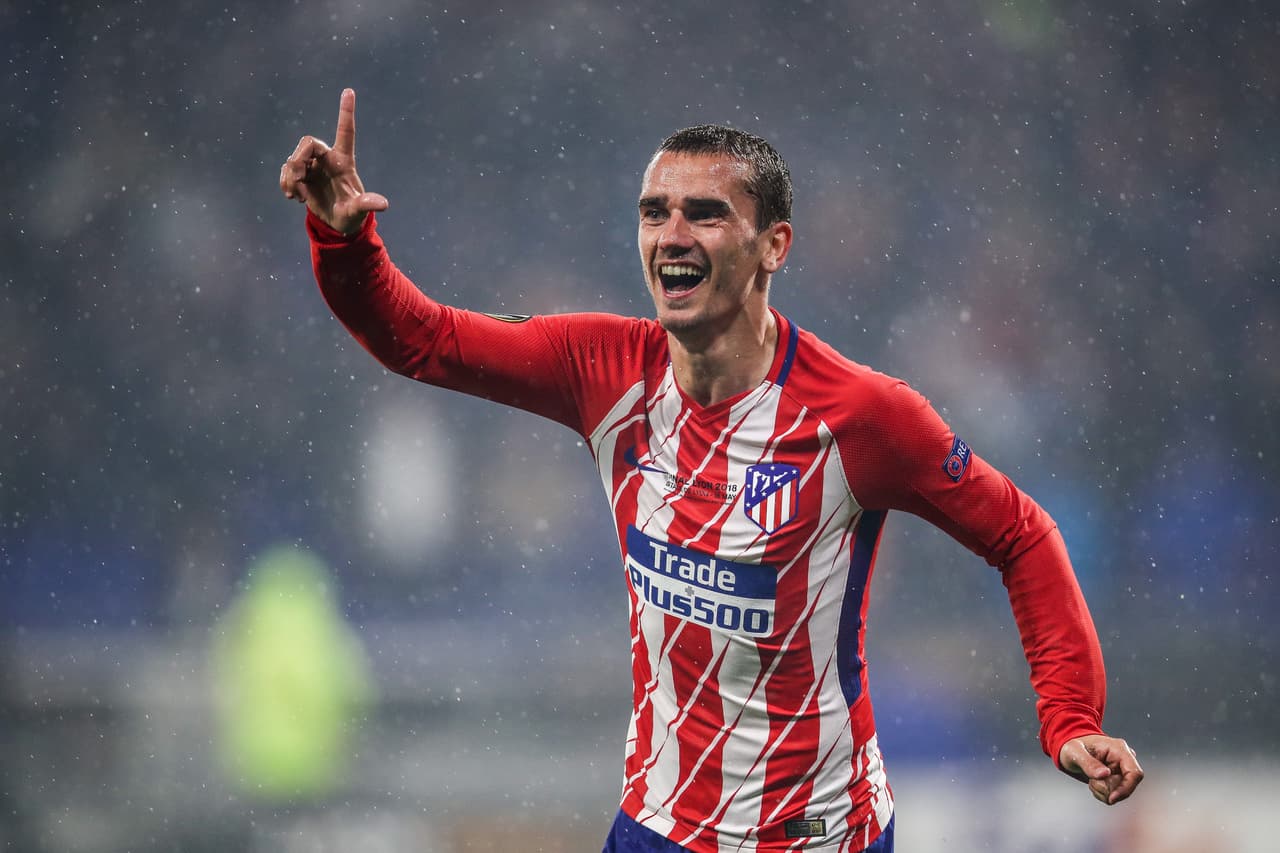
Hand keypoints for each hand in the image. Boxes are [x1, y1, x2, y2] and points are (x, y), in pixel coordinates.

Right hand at [279, 88, 388, 233]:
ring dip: (290, 177)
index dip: (346, 112)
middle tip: (298, 181)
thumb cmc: (352, 216)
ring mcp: (313, 166)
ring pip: (293, 158)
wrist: (336, 225)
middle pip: (308, 142)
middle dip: (298, 159)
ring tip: (298, 197)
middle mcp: (328, 159)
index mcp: (344, 162)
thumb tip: (383, 204)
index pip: (346, 132)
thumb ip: (366, 205)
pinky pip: (286, 170)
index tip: (349, 91)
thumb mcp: (358, 211)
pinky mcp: (301, 175)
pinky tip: (293, 197)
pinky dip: (285, 182)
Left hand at [1059, 734, 1143, 804]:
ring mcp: (1123, 769)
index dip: (1126, 789)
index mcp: (1119, 749)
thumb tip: (1105, 774)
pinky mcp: (1119, 778)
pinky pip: (1116, 794)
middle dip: (1108, 789)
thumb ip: (1088, 763)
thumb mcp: (1074, 752)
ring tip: (1091, 780)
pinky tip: (1094, 782)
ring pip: (1121, 792)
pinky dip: (1103, 793)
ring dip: (1103, 791)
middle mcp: (1125, 759)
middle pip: (1128, 786)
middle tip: (1091, 782)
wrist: (1071, 751)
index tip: (1111, 798)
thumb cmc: (1072, 747)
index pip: (1135, 773)